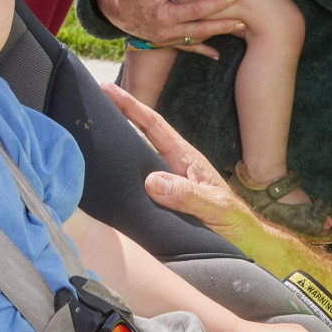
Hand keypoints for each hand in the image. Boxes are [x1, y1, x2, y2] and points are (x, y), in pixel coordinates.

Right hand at [95, 0, 243, 55]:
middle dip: (223, 25)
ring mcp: (168, 39)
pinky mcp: (167, 42)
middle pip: (201, 30)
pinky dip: (203, 52)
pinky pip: (187, 49)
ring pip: (197, 40)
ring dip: (217, 36)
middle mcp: (168, 32)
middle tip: (243, 21)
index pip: (196, 10)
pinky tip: (217, 55)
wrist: (115, 11)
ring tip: (238, 30)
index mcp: (165, 16)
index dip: (215, 4)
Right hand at [102, 84, 263, 246]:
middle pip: (140, 135)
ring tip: (90, 129)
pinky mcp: (161, 200)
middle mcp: (172, 166)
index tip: (109, 89)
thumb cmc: (234, 221)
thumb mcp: (214, 207)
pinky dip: (120, 174)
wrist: (242, 242)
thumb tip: (152, 181)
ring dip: (115, 145)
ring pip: (135, 159)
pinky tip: (104, 172)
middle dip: (117, 116)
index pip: (154, 125)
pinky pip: (136, 183)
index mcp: (185, 158)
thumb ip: (186, 195)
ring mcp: (166, 182)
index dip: (131, 106)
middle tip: (92, 99)